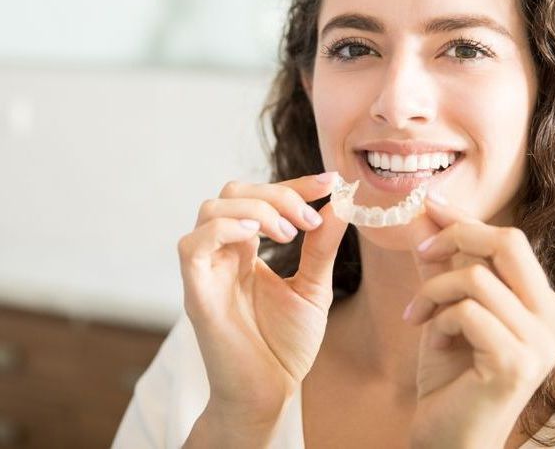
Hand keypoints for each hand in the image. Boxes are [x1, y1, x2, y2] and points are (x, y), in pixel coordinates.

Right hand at [177, 172, 348, 426]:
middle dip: (277, 193)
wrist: (270, 393)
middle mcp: (223, 253)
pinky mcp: (196, 292)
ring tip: (289, 234)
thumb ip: (321, 246)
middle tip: (309, 219)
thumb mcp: (313, 287)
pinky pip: (193, 244)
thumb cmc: (286, 344)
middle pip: (233, 192)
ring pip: (211, 208)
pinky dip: (225, 228)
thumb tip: (340, 204)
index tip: (330, 182)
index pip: (262, 197)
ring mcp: (207, 270)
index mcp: (247, 249)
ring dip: (256, 209)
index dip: (294, 183)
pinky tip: (257, 238)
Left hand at [404, 194, 554, 448]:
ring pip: (477, 277)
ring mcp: (541, 342)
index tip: (430, 203)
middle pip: (509, 242)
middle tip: (422, 252)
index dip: (467, 219)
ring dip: (434, 291)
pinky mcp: (516, 362)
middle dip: (457, 236)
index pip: (511, 241)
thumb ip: (444, 264)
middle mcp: (554, 319)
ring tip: (418, 315)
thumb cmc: (452, 376)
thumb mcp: (447, 308)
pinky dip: (439, 318)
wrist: (449, 439)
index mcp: (545, 304)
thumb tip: (427, 213)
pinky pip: (467, 311)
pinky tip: (433, 341)